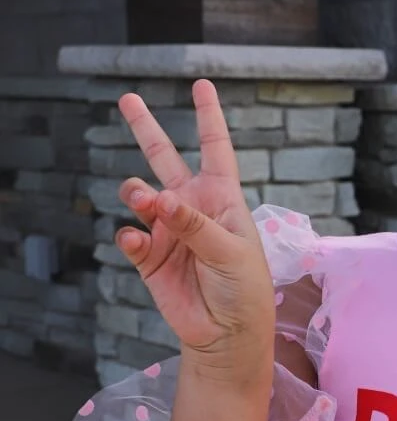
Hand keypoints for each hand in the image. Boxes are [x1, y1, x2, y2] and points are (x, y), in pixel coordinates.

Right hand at [116, 80, 274, 372]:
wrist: (227, 335)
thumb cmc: (244, 291)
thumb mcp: (232, 252)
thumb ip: (195, 224)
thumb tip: (159, 199)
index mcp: (222, 199)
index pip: (215, 149)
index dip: (208, 118)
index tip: (201, 85)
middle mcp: (191, 208)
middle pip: (165, 158)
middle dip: (145, 129)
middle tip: (127, 98)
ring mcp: (168, 231)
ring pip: (139, 194)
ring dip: (136, 192)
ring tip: (144, 201)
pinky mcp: (149, 257)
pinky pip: (130, 236)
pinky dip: (129, 235)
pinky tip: (136, 240)